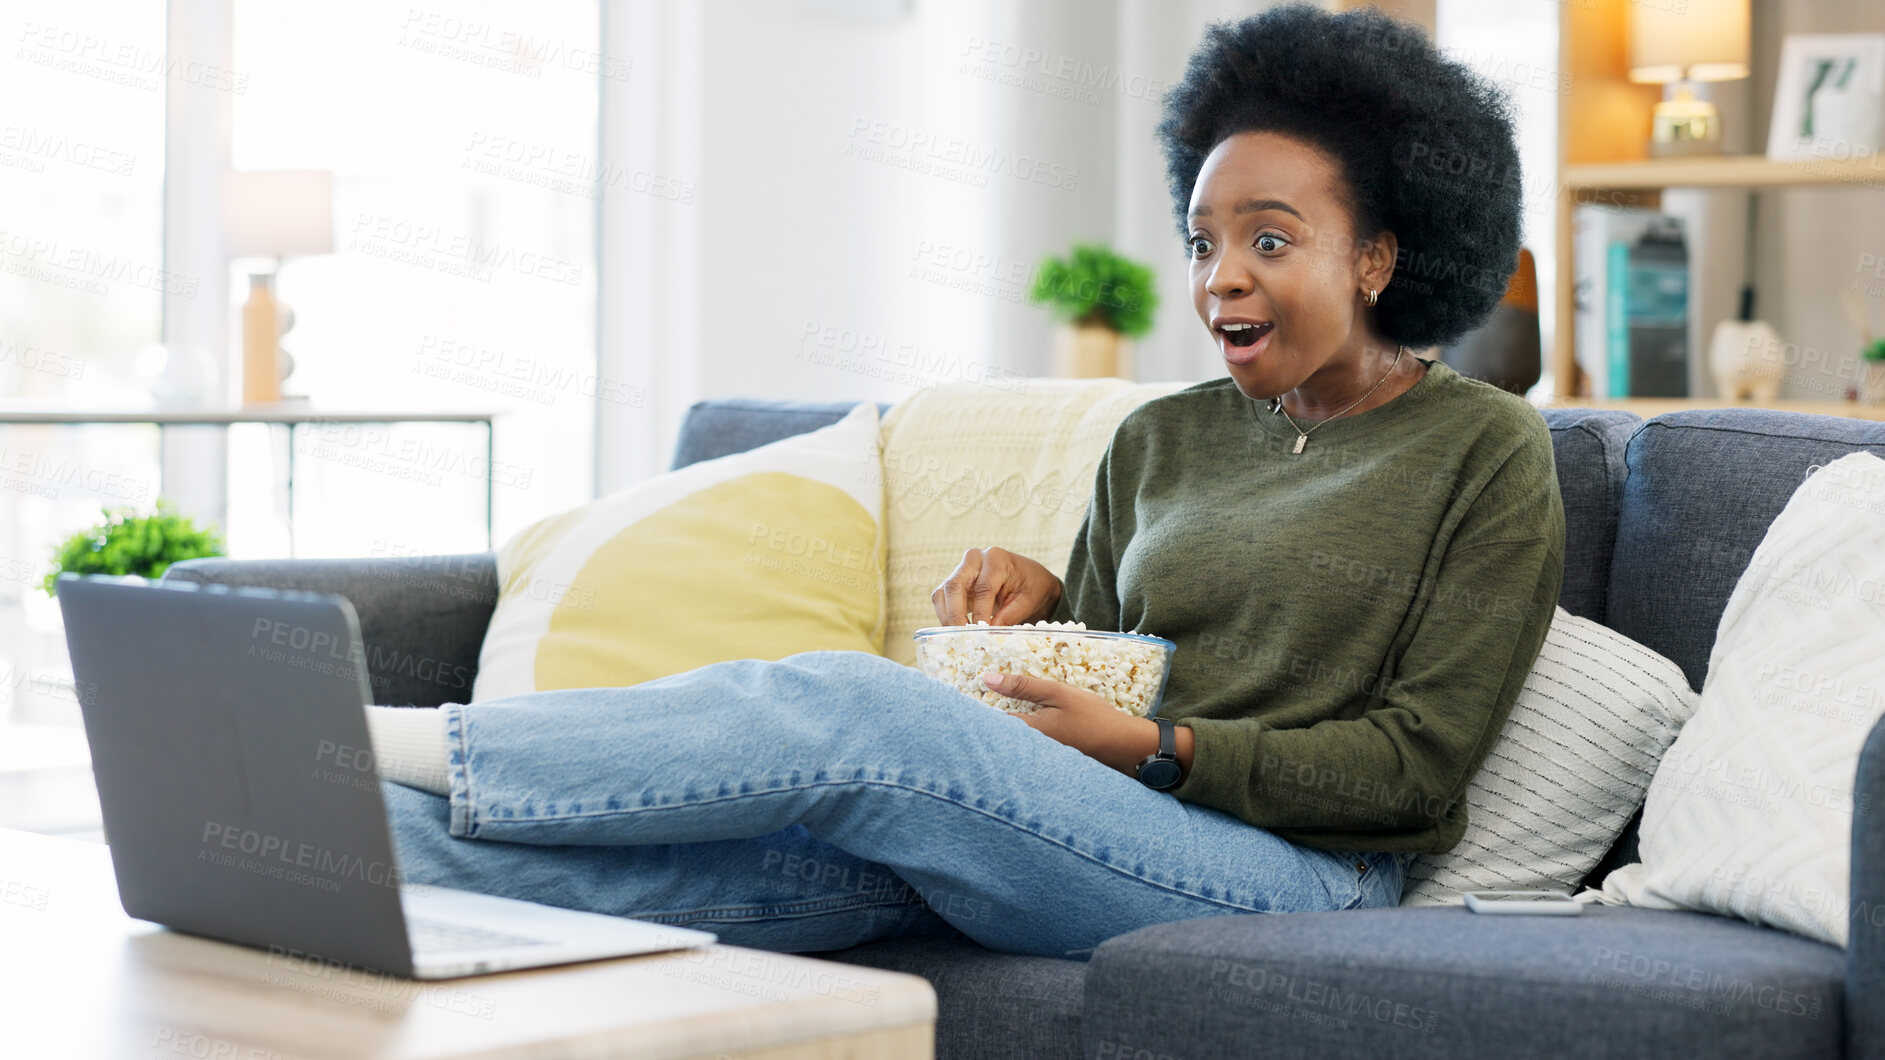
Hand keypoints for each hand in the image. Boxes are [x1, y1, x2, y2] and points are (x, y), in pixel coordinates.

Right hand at [932, 547, 1062, 625]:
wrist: (1027, 578)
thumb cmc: (1030, 586)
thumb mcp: (1027, 600)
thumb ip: (1009, 616)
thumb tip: (990, 635)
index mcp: (996, 558)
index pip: (983, 587)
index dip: (981, 612)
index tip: (982, 634)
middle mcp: (974, 559)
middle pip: (954, 586)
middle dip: (955, 615)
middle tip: (963, 637)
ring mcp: (960, 569)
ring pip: (942, 593)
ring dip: (947, 617)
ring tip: (957, 638)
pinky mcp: (953, 582)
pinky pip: (941, 599)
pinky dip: (945, 616)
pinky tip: (955, 632)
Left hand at [981, 671, 1183, 778]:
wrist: (1124, 747)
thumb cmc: (1093, 718)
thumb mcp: (1058, 694)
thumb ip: (1022, 686)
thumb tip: (986, 678)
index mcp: (1026, 732)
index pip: (987, 723)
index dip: (970, 711)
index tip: (955, 700)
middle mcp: (1027, 751)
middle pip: (994, 738)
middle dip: (980, 726)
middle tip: (963, 710)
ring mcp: (1037, 761)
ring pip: (1007, 746)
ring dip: (998, 734)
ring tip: (986, 720)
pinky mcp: (1046, 764)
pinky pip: (1022, 753)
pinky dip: (1016, 742)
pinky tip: (1019, 731)